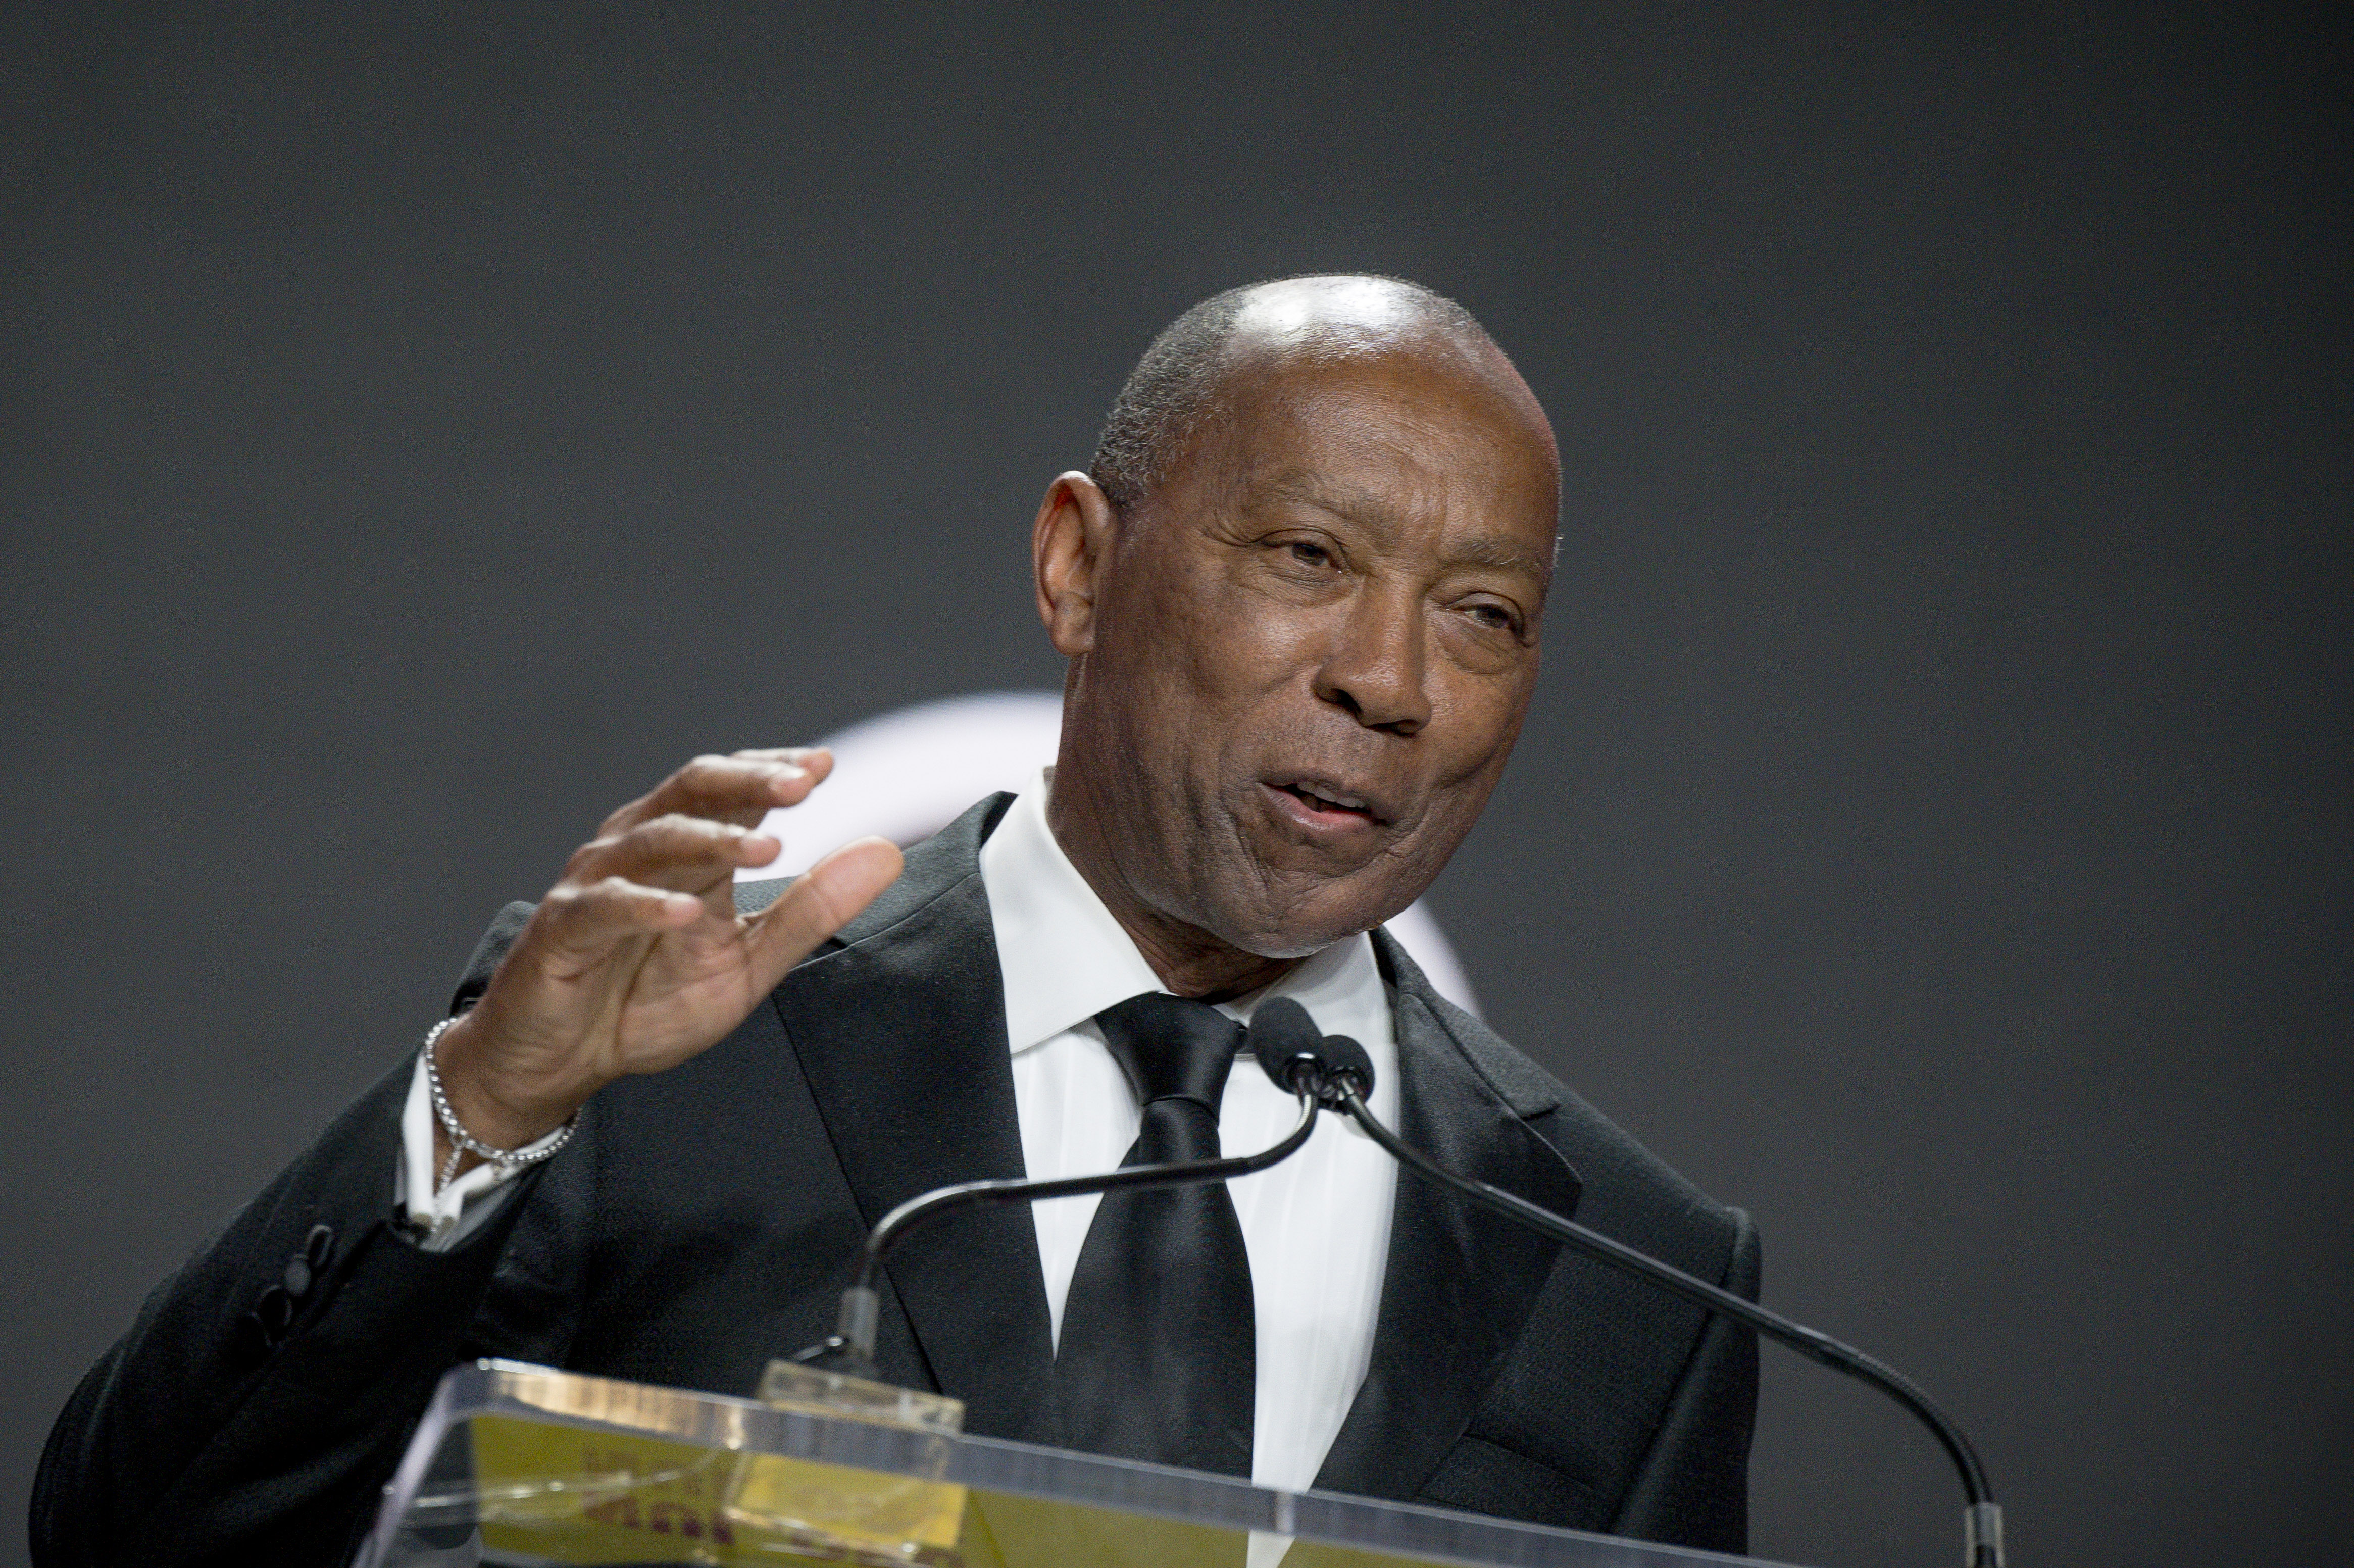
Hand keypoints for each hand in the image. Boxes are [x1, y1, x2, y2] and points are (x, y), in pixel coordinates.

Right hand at [431, 748, 902, 1168]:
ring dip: (712, 838)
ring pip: (653, 839)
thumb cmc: (647, 1003)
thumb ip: (811, 910)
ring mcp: (597, 885)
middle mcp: (640, 852)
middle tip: (801, 783)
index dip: (773, 772)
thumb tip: (886, 853)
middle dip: (747, 782)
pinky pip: (605, 906)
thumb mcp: (748, 963)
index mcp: (688, 853)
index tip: (824, 766)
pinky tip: (686, 911)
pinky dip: (646, 905)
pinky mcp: (562, 929)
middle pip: (691, 791)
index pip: (732, 791)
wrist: (561, 1061)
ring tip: (768, 848)